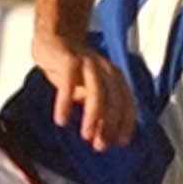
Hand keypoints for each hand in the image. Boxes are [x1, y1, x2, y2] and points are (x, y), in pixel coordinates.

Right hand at [33, 31, 135, 150]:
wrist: (54, 38)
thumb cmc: (73, 70)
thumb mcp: (88, 92)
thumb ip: (97, 112)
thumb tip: (101, 139)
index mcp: (115, 78)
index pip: (128, 103)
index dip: (126, 124)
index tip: (120, 143)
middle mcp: (106, 69)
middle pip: (114, 99)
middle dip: (109, 125)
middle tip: (100, 146)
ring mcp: (88, 63)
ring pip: (97, 91)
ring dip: (93, 116)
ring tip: (86, 136)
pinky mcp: (68, 59)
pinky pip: (68, 82)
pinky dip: (66, 102)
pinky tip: (61, 120)